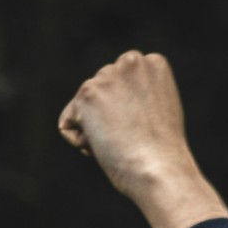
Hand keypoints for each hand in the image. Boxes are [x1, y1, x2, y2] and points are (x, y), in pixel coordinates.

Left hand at [57, 51, 227, 227]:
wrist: (157, 166)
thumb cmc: (161, 151)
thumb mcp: (157, 110)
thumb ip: (137, 95)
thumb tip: (113, 101)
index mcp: (152, 62)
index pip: (117, 85)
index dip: (124, 113)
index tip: (141, 128)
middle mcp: (130, 61)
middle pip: (98, 94)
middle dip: (105, 118)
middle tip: (129, 137)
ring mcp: (107, 76)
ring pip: (81, 109)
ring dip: (93, 130)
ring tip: (119, 140)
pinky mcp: (87, 95)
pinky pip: (66, 125)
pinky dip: (78, 141)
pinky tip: (102, 144)